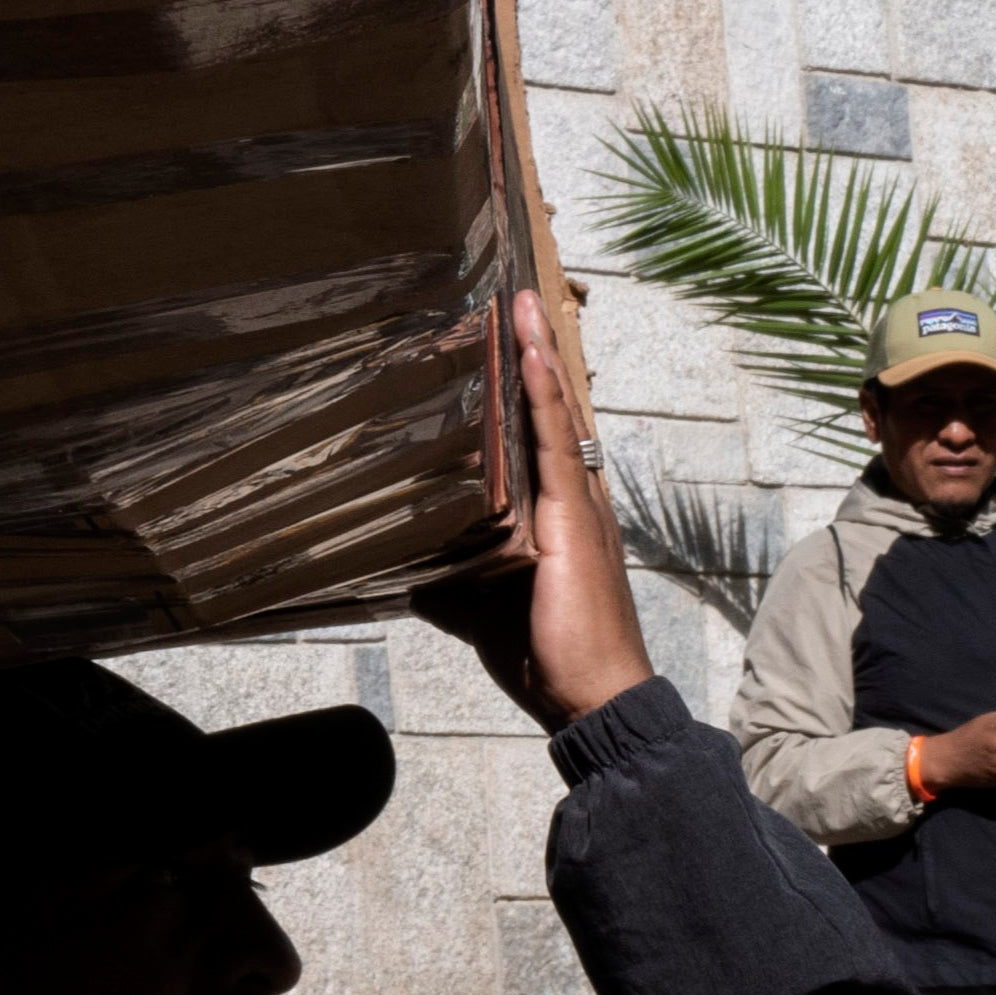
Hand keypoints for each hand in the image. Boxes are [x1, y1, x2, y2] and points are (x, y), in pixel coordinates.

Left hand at [420, 287, 653, 729]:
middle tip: (514, 297)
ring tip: (520, 302)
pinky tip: (530, 353)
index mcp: (557, 515)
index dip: (527, 387)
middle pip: (552, 411)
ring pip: (555, 413)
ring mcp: (578, 504)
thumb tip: (406, 568)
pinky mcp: (572, 518)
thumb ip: (450, 579)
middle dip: (534, 353)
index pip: (540, 436)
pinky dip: (544, 392)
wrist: (589, 697)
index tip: (506, 338)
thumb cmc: (545, 655)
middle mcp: (574, 498)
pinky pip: (557, 441)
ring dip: (537, 355)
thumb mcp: (480, 609)